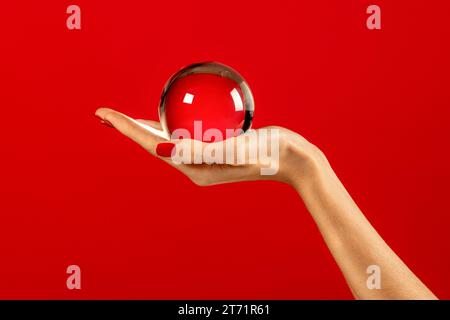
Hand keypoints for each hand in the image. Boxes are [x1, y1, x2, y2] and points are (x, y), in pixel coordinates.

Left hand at [94, 107, 324, 186]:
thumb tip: (164, 150)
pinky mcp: (215, 149)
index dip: (126, 128)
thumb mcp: (235, 150)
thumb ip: (200, 150)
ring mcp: (204, 158)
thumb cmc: (268, 153)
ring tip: (123, 119)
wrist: (293, 159)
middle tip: (104, 115)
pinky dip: (167, 126)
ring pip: (166, 140)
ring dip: (143, 128)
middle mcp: (195, 165)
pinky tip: (164, 118)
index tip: (103, 114)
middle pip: (153, 144)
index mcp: (194, 168)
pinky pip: (183, 135)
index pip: (152, 145)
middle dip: (127, 129)